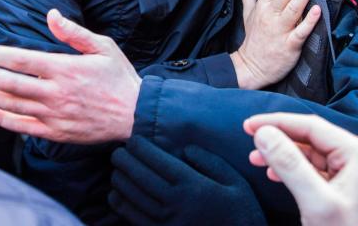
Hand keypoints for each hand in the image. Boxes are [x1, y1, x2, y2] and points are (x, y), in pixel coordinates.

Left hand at [0, 9, 141, 142]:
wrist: (137, 115)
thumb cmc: (120, 78)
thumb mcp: (102, 46)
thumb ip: (73, 32)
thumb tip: (50, 14)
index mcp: (64, 68)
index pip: (18, 60)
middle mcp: (54, 92)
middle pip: (7, 82)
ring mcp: (53, 114)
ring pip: (10, 104)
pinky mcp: (55, 132)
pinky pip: (21, 127)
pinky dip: (0, 120)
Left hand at [109, 138, 264, 225]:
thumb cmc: (241, 214)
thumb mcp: (235, 183)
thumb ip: (211, 161)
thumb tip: (186, 148)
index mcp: (192, 186)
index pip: (157, 161)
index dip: (140, 148)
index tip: (133, 140)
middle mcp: (174, 204)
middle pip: (138, 177)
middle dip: (123, 161)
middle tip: (117, 152)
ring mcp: (165, 223)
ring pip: (131, 197)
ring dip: (119, 180)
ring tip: (116, 170)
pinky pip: (132, 218)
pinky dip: (120, 204)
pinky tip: (117, 194)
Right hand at [231, 0, 320, 89]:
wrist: (251, 68)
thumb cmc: (254, 39)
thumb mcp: (248, 12)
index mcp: (263, 5)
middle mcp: (271, 15)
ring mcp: (280, 29)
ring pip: (294, 7)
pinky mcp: (289, 45)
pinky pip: (300, 31)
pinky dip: (309, 21)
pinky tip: (318, 9)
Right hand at [245, 113, 357, 225]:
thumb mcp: (315, 203)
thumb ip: (289, 164)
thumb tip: (264, 133)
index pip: (311, 126)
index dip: (277, 123)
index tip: (249, 125)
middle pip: (312, 137)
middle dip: (278, 138)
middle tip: (250, 139)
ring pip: (312, 153)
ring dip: (284, 154)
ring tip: (257, 159)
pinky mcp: (350, 188)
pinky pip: (318, 170)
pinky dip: (295, 169)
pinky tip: (275, 173)